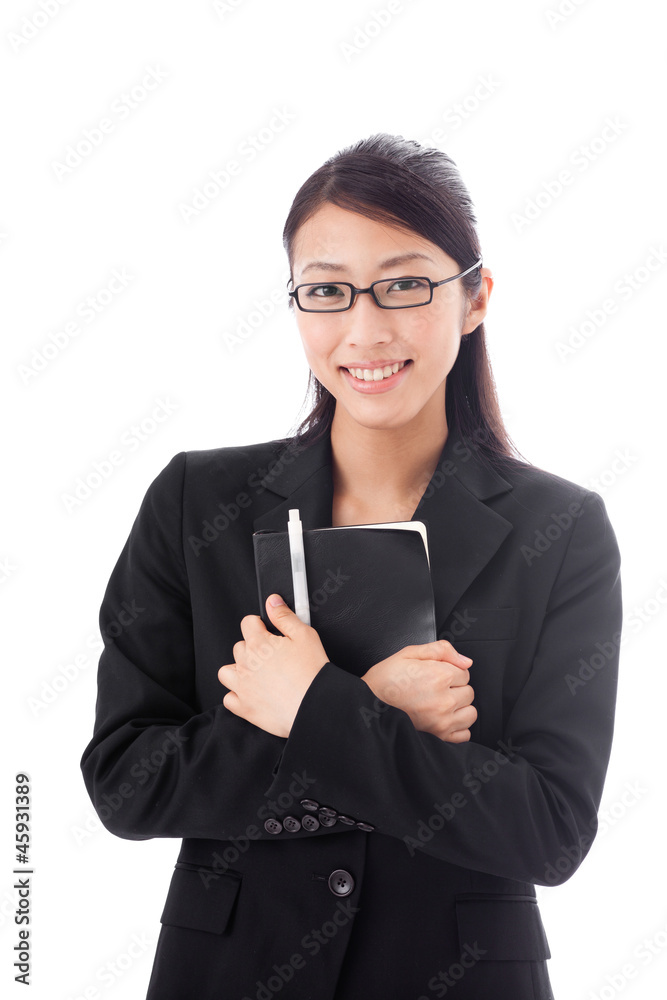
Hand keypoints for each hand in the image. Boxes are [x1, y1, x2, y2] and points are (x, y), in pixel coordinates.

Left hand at [218, 595, 328, 737]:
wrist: (314, 705)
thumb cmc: (312, 673)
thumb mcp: (304, 634)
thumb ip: (284, 616)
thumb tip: (272, 602)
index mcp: (258, 644)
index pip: (247, 623)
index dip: (259, 624)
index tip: (266, 630)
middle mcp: (246, 664)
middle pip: (239, 647)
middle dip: (252, 648)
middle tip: (270, 655)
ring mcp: (243, 687)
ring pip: (227, 672)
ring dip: (238, 670)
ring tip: (256, 673)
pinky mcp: (245, 708)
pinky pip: (229, 698)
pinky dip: (237, 695)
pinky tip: (252, 693)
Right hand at [361, 640, 475, 742]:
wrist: (367, 703)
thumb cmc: (386, 678)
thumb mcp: (409, 653)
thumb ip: (441, 650)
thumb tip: (466, 661)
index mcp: (439, 676)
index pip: (465, 672)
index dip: (450, 671)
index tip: (435, 674)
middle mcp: (444, 700)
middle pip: (469, 692)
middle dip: (456, 688)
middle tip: (434, 688)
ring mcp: (442, 721)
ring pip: (471, 713)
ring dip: (460, 708)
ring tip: (441, 704)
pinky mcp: (438, 736)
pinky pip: (464, 734)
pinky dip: (458, 727)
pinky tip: (443, 719)